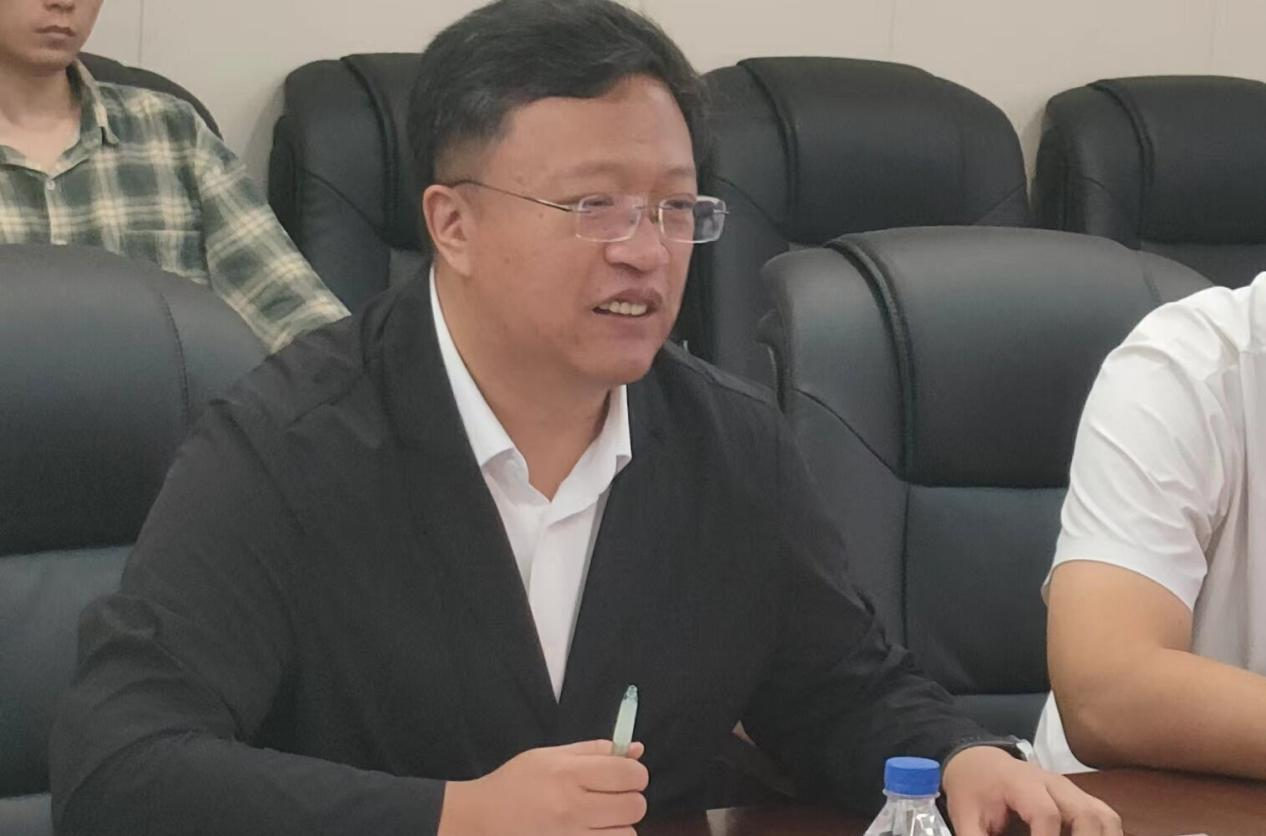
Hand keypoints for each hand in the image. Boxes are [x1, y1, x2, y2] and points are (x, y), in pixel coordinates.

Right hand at [437, 739, 648, 835]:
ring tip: (600, 817)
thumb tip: (637, 750)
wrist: (483, 820)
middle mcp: (572, 808)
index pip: (629, 774)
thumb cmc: (517, 782)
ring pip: (627, 834)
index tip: (624, 774)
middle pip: (635, 806)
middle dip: (630, 798)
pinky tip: (593, 832)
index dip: (635, 773)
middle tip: (612, 795)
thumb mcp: (551, 755)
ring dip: (620, 825)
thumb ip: (596, 750)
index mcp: (568, 775)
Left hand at [942, 745, 1121, 835]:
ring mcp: (1070, 790)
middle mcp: (1053, 783)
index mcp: (1022, 783)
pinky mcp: (1079, 798)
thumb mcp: (965, 816)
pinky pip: (1105, 819)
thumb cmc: (972, 789)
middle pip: (1086, 815)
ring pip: (1104, 817)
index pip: (1046, 814)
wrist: (978, 761)